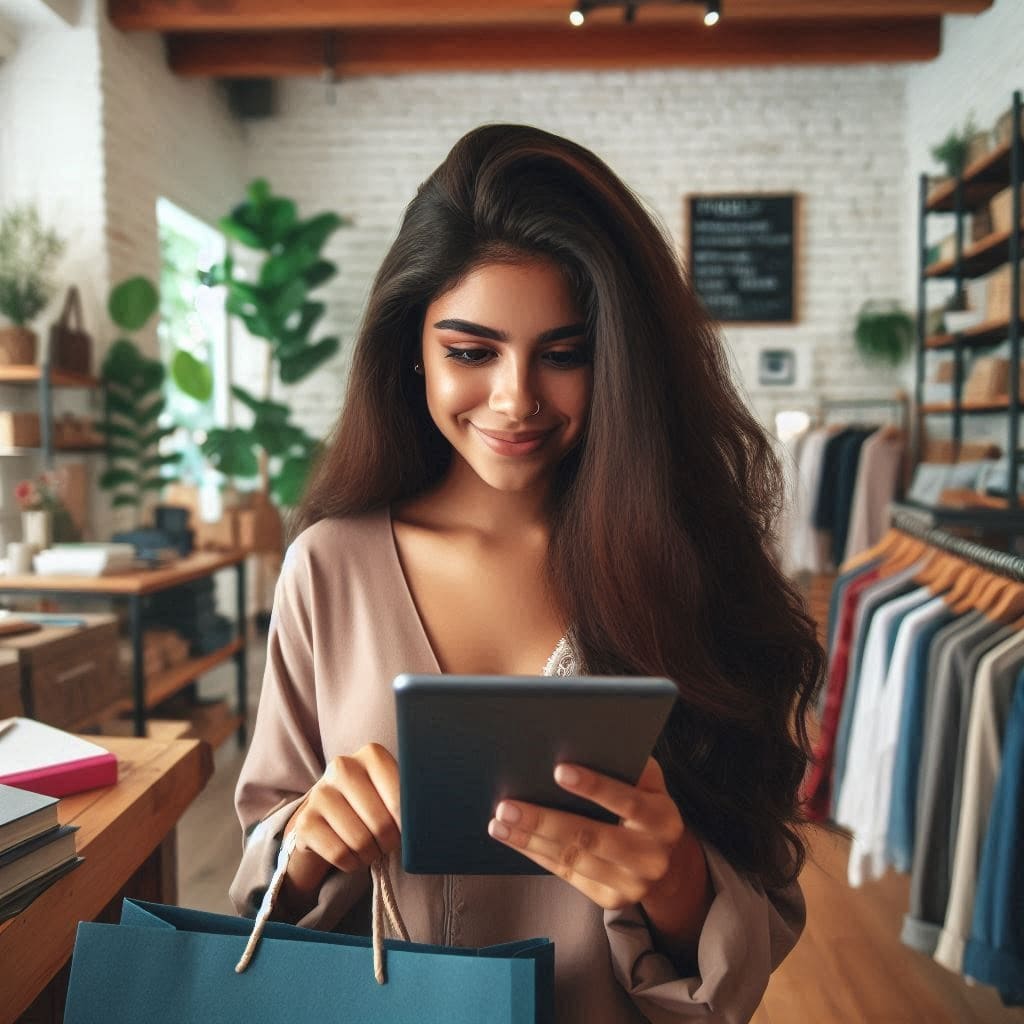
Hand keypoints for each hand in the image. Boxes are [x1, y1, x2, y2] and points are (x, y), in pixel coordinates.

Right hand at [286, 743, 401, 883]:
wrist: (327, 819)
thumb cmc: (372, 805)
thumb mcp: (392, 793)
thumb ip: (412, 799)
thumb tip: (436, 816)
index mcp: (371, 754)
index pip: (400, 797)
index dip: (407, 824)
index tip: (408, 831)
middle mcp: (342, 766)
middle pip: (380, 822)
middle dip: (389, 841)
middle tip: (388, 843)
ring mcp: (320, 793)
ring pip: (360, 840)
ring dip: (371, 854)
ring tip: (371, 849)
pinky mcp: (304, 822)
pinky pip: (339, 854)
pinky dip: (352, 863)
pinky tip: (353, 855)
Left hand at [487, 757, 685, 911]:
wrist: (663, 859)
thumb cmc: (644, 803)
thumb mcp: (647, 782)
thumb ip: (623, 765)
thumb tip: (580, 743)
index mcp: (664, 819)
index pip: (629, 802)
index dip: (595, 787)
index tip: (559, 770)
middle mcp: (652, 857)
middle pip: (592, 837)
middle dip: (545, 820)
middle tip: (507, 806)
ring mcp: (632, 884)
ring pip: (573, 859)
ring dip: (530, 840)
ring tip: (500, 822)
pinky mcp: (610, 899)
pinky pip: (566, 874)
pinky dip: (535, 853)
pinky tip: (513, 838)